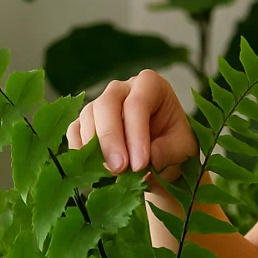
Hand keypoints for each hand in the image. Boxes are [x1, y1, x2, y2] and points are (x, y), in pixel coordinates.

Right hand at [66, 69, 195, 185]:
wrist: (161, 155)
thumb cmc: (174, 144)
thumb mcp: (183, 148)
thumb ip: (167, 151)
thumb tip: (146, 159)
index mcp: (151, 85)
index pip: (138, 103)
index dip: (136, 134)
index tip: (140, 164)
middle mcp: (122, 88)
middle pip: (107, 104)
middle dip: (111, 138)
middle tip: (120, 168)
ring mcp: (100, 103)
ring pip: (88, 116)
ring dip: (95, 147)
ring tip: (111, 173)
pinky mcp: (86, 121)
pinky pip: (74, 130)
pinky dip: (79, 149)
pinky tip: (91, 168)